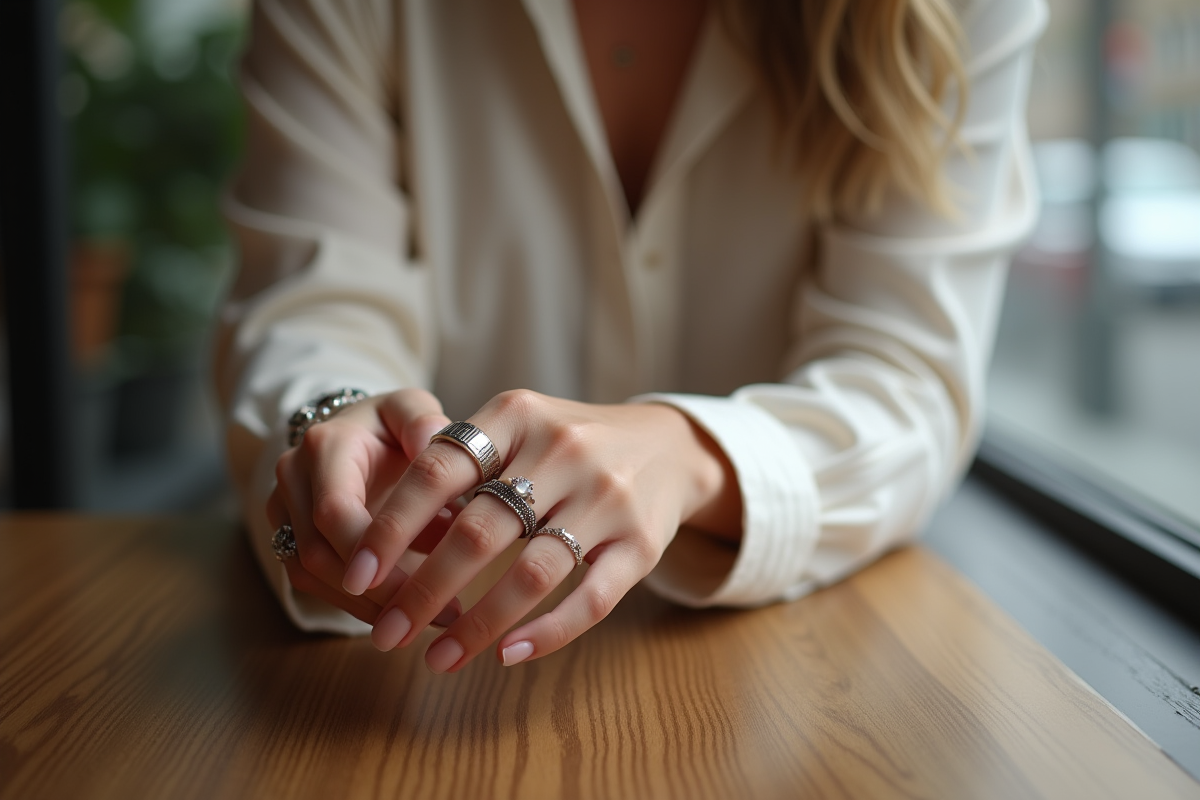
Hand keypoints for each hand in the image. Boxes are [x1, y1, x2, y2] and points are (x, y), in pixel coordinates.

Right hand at [266, 388, 463, 625]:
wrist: (352, 436)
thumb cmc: (391, 425)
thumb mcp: (410, 408)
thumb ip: (421, 419)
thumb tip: (433, 442)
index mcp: (325, 446)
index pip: (333, 510)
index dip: (367, 551)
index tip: (416, 584)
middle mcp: (293, 479)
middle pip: (319, 551)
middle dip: (377, 590)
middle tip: (439, 612)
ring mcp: (283, 512)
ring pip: (312, 575)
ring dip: (369, 606)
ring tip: (429, 621)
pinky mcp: (289, 540)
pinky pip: (315, 585)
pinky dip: (357, 605)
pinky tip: (402, 616)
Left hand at [342, 389, 741, 671]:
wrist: (668, 445)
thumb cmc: (568, 443)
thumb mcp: (516, 427)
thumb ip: (460, 461)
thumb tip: (377, 531)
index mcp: (518, 415)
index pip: (438, 471)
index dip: (391, 527)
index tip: (356, 575)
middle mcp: (563, 451)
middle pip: (479, 531)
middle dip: (422, 590)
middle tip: (385, 634)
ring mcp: (607, 498)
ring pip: (532, 574)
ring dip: (477, 626)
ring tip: (437, 659)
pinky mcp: (641, 544)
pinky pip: (591, 599)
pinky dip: (547, 633)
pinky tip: (508, 655)